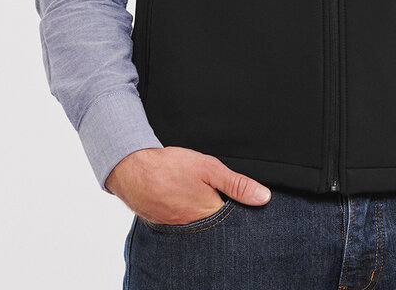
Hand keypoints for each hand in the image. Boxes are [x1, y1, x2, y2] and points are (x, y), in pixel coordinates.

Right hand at [105, 146, 271, 224]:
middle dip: (222, 212)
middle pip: (217, 225)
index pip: (234, 220)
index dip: (241, 209)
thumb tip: (263, 197)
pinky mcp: (165, 224)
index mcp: (208, 214)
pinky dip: (187, 212)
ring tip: (198, 194)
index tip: (244, 203)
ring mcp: (177, 228)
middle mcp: (194, 227)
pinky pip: (183, 223)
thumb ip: (237, 184)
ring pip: (200, 224)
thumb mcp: (209, 168)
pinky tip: (185, 198)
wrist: (132, 169)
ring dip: (203, 212)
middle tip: (217, 195)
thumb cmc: (171, 166)